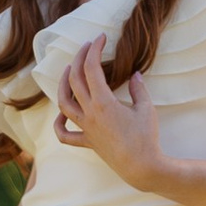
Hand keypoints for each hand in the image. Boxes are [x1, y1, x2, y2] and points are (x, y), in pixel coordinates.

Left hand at [54, 39, 163, 188]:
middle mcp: (90, 113)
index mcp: (103, 102)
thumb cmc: (146, 138)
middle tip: (88, 46)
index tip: (101, 38)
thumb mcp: (146, 109)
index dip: (95, 50)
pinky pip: (65, 135)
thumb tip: (135, 74)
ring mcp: (86, 128)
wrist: (142, 167)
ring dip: (62, 85)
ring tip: (68, 71)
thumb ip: (139, 89)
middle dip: (79, 58)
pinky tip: (61, 115)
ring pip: (63, 103)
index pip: (92, 69)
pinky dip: (59, 124)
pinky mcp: (87, 142)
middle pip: (75, 80)